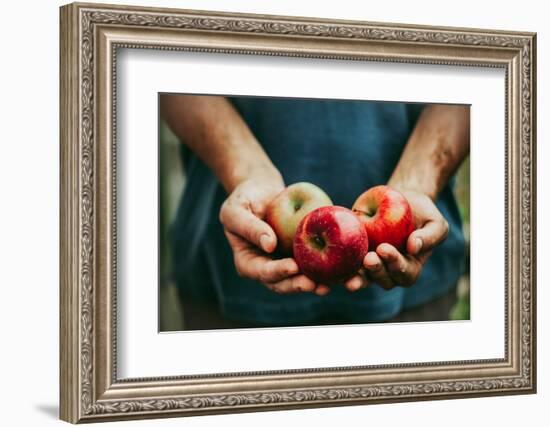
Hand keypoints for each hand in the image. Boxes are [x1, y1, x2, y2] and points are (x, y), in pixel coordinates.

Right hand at [220, 176, 329, 295]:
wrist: (262, 190)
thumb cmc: (244, 198)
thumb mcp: (236, 210)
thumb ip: (249, 227)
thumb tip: (269, 245)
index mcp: (248, 262)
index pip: (262, 272)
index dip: (277, 272)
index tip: (293, 267)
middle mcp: (266, 268)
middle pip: (282, 283)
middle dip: (298, 285)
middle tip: (315, 284)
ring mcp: (284, 263)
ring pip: (299, 278)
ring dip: (314, 283)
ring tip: (330, 283)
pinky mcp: (301, 256)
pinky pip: (313, 264)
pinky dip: (326, 268)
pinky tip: (340, 269)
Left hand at [344, 190, 448, 290]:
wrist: (400, 201)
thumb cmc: (421, 213)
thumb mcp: (435, 222)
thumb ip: (430, 236)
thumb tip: (414, 247)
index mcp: (411, 267)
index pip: (405, 273)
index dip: (395, 264)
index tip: (385, 249)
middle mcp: (390, 271)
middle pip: (384, 280)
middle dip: (376, 271)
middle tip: (369, 258)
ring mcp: (372, 265)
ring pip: (364, 279)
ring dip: (357, 278)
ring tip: (350, 275)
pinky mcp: (355, 256)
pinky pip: (347, 267)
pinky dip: (340, 272)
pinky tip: (332, 270)